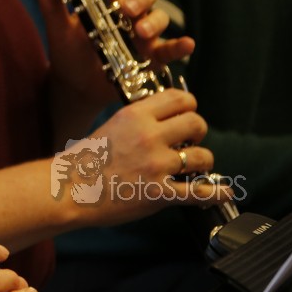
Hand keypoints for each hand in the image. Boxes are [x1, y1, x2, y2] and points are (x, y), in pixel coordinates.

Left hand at [40, 0, 194, 112]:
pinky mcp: (152, 57)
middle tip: (128, 9)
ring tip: (141, 32)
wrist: (75, 86)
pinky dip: (180, 45)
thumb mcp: (58, 29)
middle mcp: (128, 13)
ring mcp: (143, 34)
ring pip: (159, 17)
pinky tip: (188, 43)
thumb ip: (52, 5)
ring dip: (154, 21)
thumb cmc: (68, 52)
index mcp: (105, 0)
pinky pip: (171, 49)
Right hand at [64, 88, 231, 226]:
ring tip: (193, 168)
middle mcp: (149, 136)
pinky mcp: (160, 193)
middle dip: (198, 133)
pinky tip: (224, 190)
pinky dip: (216, 192)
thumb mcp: (111, 126)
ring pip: (203, 157)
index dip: (189, 106)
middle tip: (189, 142)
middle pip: (197, 123)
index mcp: (135, 115)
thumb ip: (138, 122)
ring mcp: (156, 165)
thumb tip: (164, 121)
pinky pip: (200, 192)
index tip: (186, 115)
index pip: (179, 98)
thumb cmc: (84, 159)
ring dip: (202, 163)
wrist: (68, 188)